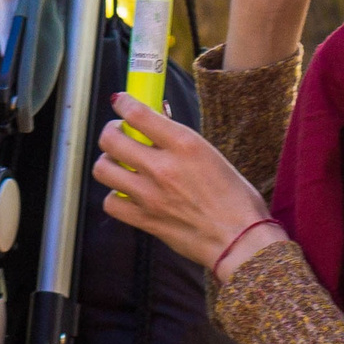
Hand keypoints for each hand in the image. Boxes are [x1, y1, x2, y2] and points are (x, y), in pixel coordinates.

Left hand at [92, 91, 279, 279]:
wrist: (241, 241)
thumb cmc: (235, 199)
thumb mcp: (211, 155)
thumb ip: (179, 141)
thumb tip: (156, 124)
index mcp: (184, 144)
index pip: (138, 113)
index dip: (123, 103)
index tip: (121, 103)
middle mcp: (163, 167)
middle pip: (111, 139)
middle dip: (111, 131)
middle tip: (119, 134)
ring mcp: (150, 195)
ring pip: (103, 168)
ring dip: (108, 162)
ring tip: (119, 163)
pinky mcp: (145, 220)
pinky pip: (111, 202)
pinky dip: (114, 196)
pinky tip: (126, 193)